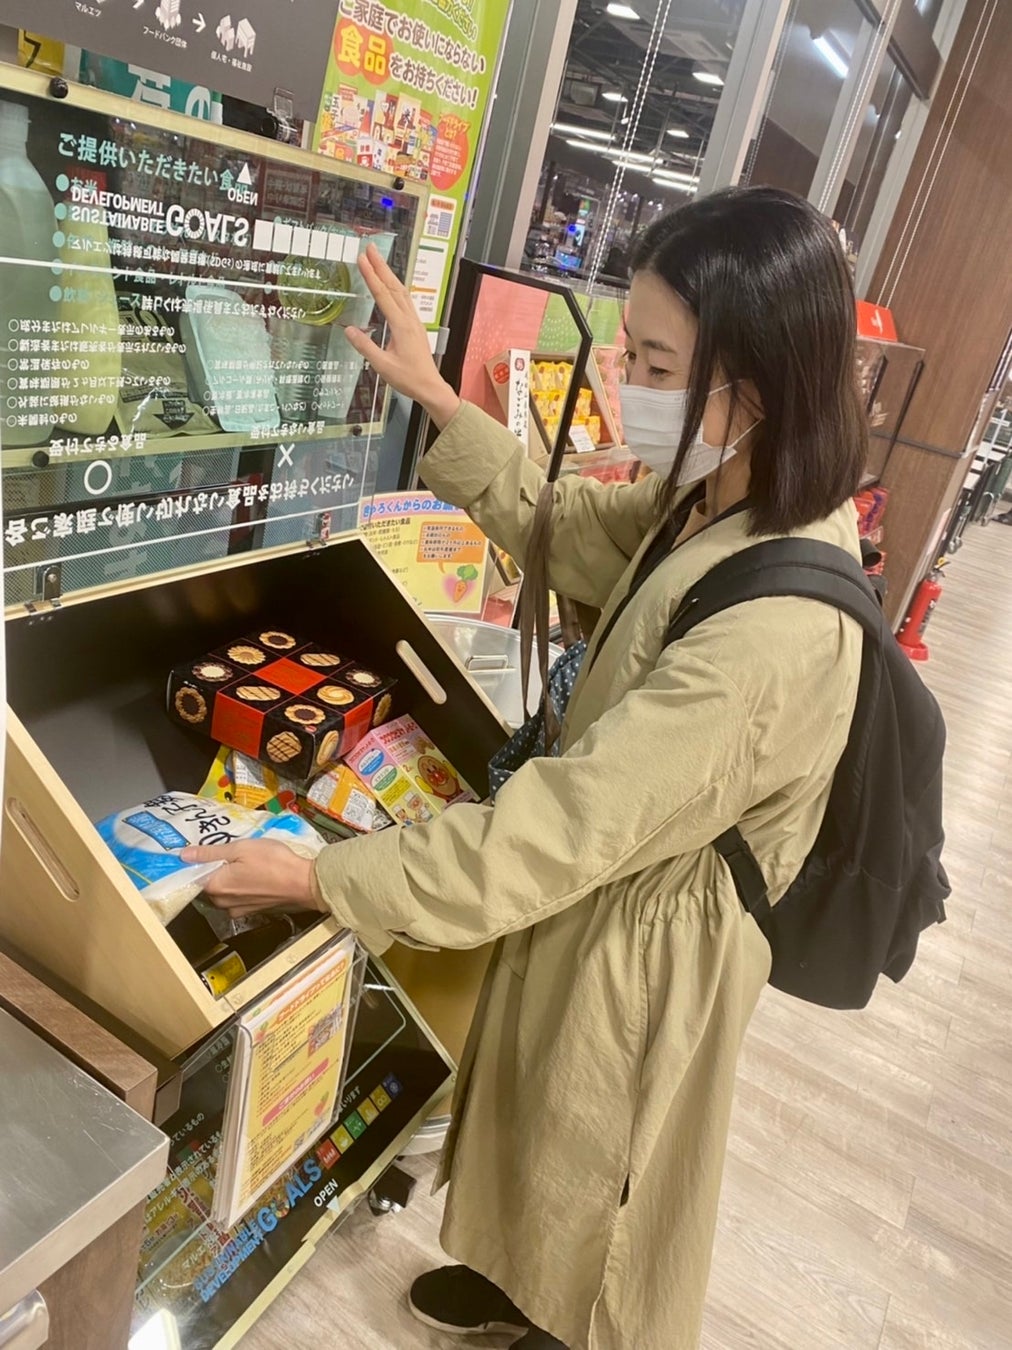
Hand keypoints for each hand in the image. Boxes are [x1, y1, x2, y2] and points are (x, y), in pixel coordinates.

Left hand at [180, 840, 324, 917]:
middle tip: (228, 853)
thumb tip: (183, 855)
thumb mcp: (240, 849)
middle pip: (207, 885)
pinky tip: (252, 876)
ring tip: (242, 863)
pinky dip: (240, 888)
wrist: (304, 884)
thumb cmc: (272, 861)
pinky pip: (236, 899)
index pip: (192, 877)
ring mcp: (237, 910)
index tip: (202, 852)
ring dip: (227, 879)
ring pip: (222, 893)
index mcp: (215, 886)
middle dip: (213, 870)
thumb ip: (210, 853)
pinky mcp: (251, 912)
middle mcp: (221, 903)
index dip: (195, 864)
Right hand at [345, 243, 460, 429]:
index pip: (383, 295)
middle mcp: (410, 320)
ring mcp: (415, 322)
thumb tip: (348, 330)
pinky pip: (406, 301)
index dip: (371, 276)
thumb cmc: (409, 379)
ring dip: (389, 275)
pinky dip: (396, 288)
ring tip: (378, 261)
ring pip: (402, 292)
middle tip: (370, 249)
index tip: (362, 260)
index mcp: (401, 326)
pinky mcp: (416, 327)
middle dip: (381, 267)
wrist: (430, 387)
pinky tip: (392, 286)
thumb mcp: (382, 366)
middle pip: (394, 287)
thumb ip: (365, 347)